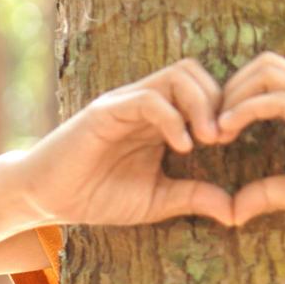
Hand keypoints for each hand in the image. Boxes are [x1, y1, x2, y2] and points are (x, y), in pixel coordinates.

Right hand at [15, 58, 234, 226]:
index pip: (204, 88)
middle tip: (225, 138)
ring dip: (201, 104)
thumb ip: (194, 198)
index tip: (234, 142)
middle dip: (218, 100)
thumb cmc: (99, 196)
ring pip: (177, 75)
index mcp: (161, 118)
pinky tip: (182, 146)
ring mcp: (126, 103)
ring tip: (208, 140)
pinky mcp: (105, 112)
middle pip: (194, 72)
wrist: (47, 200)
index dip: (225, 109)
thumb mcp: (157, 200)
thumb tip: (236, 212)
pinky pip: (148, 99)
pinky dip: (173, 118)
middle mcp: (145, 103)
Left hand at [216, 51, 284, 228]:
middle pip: (262, 64)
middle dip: (228, 89)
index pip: (266, 78)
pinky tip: (225, 131)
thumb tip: (232, 211)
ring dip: (232, 95)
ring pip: (267, 71)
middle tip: (208, 127)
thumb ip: (269, 193)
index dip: (235, 97)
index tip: (213, 133)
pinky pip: (278, 98)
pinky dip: (245, 109)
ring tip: (214, 130)